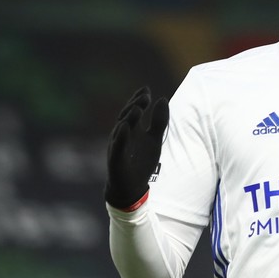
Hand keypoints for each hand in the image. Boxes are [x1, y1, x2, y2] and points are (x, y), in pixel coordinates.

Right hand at [105, 86, 168, 209]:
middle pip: (126, 116)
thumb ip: (159, 120)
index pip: (134, 110)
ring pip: (120, 129)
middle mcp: (122, 135)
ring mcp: (117, 146)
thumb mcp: (155, 139)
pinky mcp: (115, 160)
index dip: (139, 99)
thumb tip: (163, 98)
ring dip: (128, 118)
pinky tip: (124, 128)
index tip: (147, 90)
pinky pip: (117, 147)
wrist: (132, 187)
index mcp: (132, 129)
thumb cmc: (142, 161)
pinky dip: (120, 137)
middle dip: (135, 106)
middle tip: (145, 97)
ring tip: (137, 108)